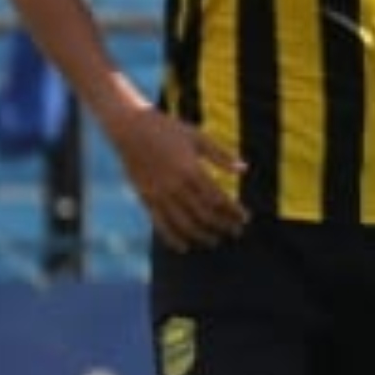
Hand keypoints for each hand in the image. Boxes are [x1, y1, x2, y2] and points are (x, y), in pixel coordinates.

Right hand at [108, 105, 248, 250]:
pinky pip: (160, 224)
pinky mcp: (145, 198)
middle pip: (204, 214)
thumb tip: (244, 169)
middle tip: (236, 232)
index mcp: (192, 169)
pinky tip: (184, 247)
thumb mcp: (197, 137)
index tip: (245, 218)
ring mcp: (159, 193)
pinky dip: (172, 238)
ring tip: (214, 241)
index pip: (218, 198)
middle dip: (222, 225)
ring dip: (201, 235)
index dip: (233, 211)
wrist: (129, 127)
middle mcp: (176, 185)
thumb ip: (220, 156)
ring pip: (184, 223)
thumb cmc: (167, 129)